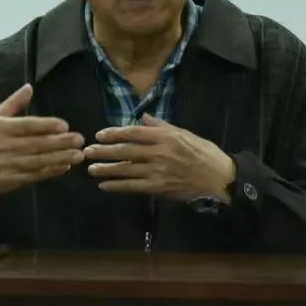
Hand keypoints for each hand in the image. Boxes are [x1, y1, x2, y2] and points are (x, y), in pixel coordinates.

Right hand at [0, 84, 84, 209]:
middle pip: (35, 145)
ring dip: (59, 159)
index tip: (65, 125)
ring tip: (78, 155)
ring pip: (37, 162)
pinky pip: (32, 177)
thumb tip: (30, 87)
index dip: (46, 126)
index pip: (25, 125)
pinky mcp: (7, 182)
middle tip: (80, 140)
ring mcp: (4, 166)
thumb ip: (12, 104)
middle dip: (60, 143)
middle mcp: (0, 147)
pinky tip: (64, 167)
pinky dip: (49, 172)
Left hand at [84, 114, 235, 203]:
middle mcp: (159, 153)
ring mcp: (158, 171)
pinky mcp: (158, 188)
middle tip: (87, 152)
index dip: (114, 133)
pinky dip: (117, 185)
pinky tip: (105, 185)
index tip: (100, 135)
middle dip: (104, 151)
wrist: (218, 177)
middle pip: (126, 151)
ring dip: (106, 169)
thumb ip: (161, 126)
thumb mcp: (184, 133)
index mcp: (165, 136)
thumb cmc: (203, 152)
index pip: (133, 133)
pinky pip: (133, 186)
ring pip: (126, 169)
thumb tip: (143, 117)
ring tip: (91, 169)